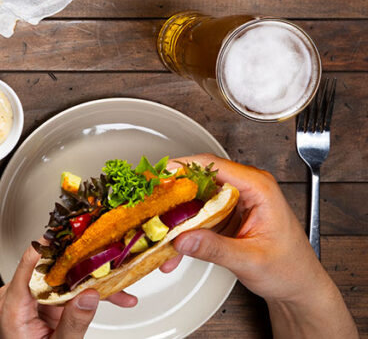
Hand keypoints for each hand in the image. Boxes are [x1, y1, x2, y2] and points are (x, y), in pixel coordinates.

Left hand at [0, 246, 136, 338]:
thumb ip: (73, 323)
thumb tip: (90, 295)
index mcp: (12, 306)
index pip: (30, 263)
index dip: (54, 246)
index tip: (73, 236)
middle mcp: (15, 297)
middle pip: (52, 271)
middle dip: (85, 270)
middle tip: (111, 264)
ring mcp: (27, 301)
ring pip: (62, 282)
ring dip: (90, 285)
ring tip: (120, 292)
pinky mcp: (38, 306)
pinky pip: (62, 293)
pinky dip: (83, 296)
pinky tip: (108, 298)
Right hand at [160, 155, 356, 338]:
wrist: (300, 287)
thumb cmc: (290, 270)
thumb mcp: (250, 260)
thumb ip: (215, 248)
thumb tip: (183, 239)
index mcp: (258, 188)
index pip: (212, 165)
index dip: (181, 168)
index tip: (158, 177)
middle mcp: (246, 188)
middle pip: (198, 179)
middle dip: (172, 195)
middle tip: (151, 206)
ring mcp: (235, 201)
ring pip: (194, 198)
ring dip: (176, 216)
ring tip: (160, 232)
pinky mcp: (227, 214)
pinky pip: (198, 214)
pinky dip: (184, 228)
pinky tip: (175, 246)